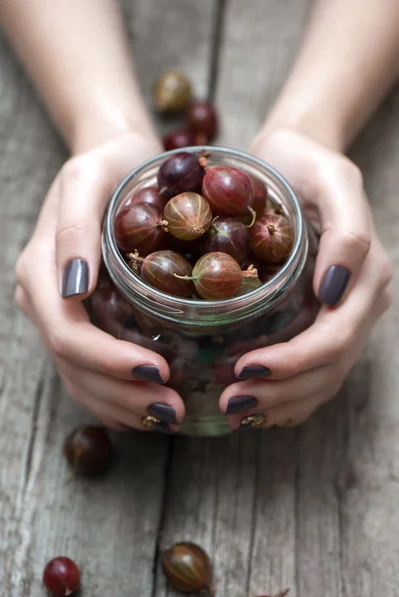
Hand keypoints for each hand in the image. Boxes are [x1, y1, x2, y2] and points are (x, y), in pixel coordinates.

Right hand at [15, 131, 183, 432]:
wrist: (113, 160)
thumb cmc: (109, 165)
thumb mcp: (90, 180)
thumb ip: (75, 229)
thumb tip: (74, 290)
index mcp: (41, 273)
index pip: (69, 335)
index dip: (110, 362)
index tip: (159, 371)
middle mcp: (45, 300)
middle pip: (75, 366)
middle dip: (123, 393)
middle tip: (174, 410)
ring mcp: (60, 313)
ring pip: (81, 377)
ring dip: (122, 404)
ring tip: (169, 415)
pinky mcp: (81, 318)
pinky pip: (89, 370)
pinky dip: (117, 395)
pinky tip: (147, 405)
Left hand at [219, 128, 391, 429]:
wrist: (297, 157)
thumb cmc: (307, 166)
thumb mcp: (332, 181)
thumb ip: (348, 232)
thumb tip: (335, 290)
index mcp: (367, 278)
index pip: (334, 338)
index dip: (293, 362)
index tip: (244, 368)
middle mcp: (359, 302)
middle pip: (328, 367)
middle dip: (281, 390)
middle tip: (231, 402)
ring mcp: (343, 314)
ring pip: (322, 378)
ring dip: (281, 401)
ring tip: (236, 410)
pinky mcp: (322, 317)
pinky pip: (314, 371)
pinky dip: (289, 394)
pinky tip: (259, 404)